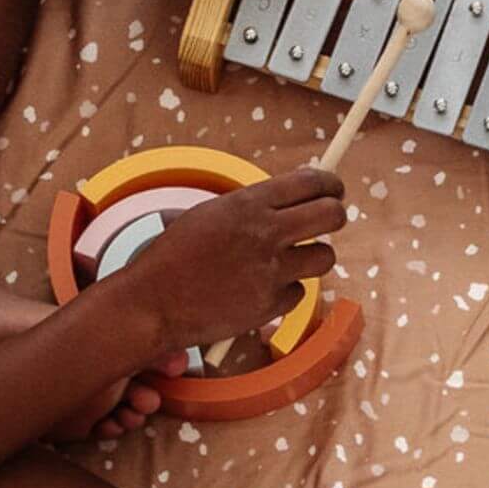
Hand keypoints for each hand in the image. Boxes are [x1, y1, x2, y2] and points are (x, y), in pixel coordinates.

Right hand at [101, 168, 347, 352]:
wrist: (152, 303)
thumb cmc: (175, 256)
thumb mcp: (211, 214)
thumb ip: (253, 206)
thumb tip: (293, 199)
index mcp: (249, 203)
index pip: (311, 183)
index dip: (330, 184)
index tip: (334, 189)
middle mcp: (266, 233)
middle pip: (332, 215)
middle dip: (336, 215)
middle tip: (329, 219)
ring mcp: (271, 271)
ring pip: (325, 257)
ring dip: (313, 257)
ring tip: (291, 260)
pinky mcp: (271, 304)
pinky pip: (299, 292)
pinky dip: (286, 292)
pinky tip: (260, 290)